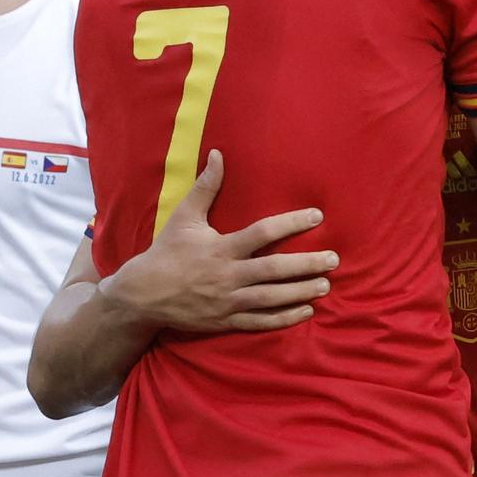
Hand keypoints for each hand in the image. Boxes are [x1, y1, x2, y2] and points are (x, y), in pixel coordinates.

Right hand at [104, 150, 336, 333]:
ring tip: (325, 284)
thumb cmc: (166, 252)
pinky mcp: (226, 320)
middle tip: (333, 259)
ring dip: (301, 291)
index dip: (292, 223)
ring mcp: (228, 301)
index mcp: (221, 248)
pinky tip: (305, 311)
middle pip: (275, 270)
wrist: (143, 295)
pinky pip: (260, 322)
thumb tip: (218, 154)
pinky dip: (284, 318)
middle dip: (307, 264)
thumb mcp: (184, 217)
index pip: (263, 233)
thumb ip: (205, 187)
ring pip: (272, 298)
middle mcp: (228, 275)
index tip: (317, 216)